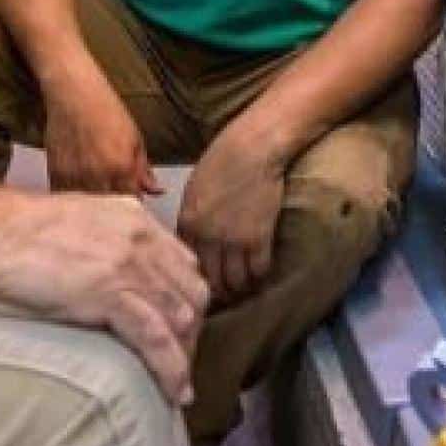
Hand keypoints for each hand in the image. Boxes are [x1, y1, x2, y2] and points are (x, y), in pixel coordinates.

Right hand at [0, 190, 208, 403]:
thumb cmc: (15, 233)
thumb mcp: (77, 221)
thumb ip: (105, 238)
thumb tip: (111, 269)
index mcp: (132, 217)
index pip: (182, 265)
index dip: (185, 301)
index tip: (177, 331)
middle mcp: (140, 237)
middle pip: (190, 292)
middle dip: (192, 332)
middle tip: (179, 362)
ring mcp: (127, 265)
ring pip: (180, 318)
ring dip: (185, 355)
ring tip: (178, 385)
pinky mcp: (110, 293)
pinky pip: (156, 338)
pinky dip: (171, 369)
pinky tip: (175, 391)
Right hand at [44, 72, 164, 196]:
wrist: (73, 93)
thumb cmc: (108, 111)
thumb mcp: (134, 137)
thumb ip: (143, 168)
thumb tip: (156, 192)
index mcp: (121, 167)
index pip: (133, 202)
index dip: (135, 205)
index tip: (134, 203)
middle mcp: (98, 176)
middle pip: (110, 208)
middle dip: (116, 208)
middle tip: (117, 203)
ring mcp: (75, 176)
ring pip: (87, 207)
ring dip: (94, 207)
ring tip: (98, 201)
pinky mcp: (55, 174)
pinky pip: (66, 198)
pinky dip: (74, 200)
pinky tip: (79, 194)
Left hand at [176, 129, 286, 306]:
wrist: (251, 149)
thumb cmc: (221, 161)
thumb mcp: (194, 190)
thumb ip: (192, 220)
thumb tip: (194, 244)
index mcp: (187, 223)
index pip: (186, 265)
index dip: (194, 279)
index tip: (201, 287)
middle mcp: (207, 237)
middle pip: (210, 280)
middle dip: (217, 292)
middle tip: (223, 296)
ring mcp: (234, 240)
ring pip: (235, 281)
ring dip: (239, 288)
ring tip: (242, 289)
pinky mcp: (259, 238)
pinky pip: (258, 271)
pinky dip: (259, 276)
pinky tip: (259, 273)